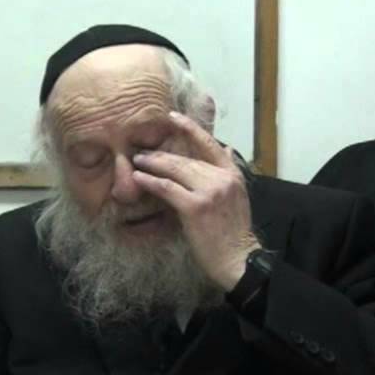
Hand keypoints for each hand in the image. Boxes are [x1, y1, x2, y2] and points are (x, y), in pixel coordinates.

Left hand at [131, 111, 260, 291]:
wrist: (238, 258)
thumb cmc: (233, 232)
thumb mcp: (237, 196)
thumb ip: (228, 172)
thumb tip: (227, 149)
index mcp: (232, 174)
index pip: (210, 144)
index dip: (191, 127)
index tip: (173, 116)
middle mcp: (222, 178)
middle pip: (186, 158)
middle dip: (161, 153)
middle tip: (143, 151)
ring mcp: (209, 191)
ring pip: (175, 169)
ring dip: (153, 164)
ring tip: (137, 161)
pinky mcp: (195, 206)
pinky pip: (167, 188)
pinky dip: (150, 181)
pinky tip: (139, 179)